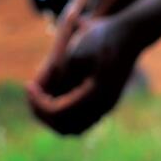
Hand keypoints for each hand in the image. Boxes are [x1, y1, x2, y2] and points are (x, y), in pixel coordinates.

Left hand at [27, 0, 141, 134]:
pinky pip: (83, 120)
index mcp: (96, 95)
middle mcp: (103, 106)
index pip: (57, 112)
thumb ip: (59, 80)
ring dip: (55, 117)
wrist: (131, 33)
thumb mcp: (74, 54)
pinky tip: (57, 96)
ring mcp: (107, 106)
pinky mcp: (107, 101)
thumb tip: (45, 97)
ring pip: (74, 128)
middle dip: (43, 114)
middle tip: (33, 94)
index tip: (29, 85)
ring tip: (42, 97)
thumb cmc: (102, 38)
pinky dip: (67, 115)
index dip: (38, 102)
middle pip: (64, 127)